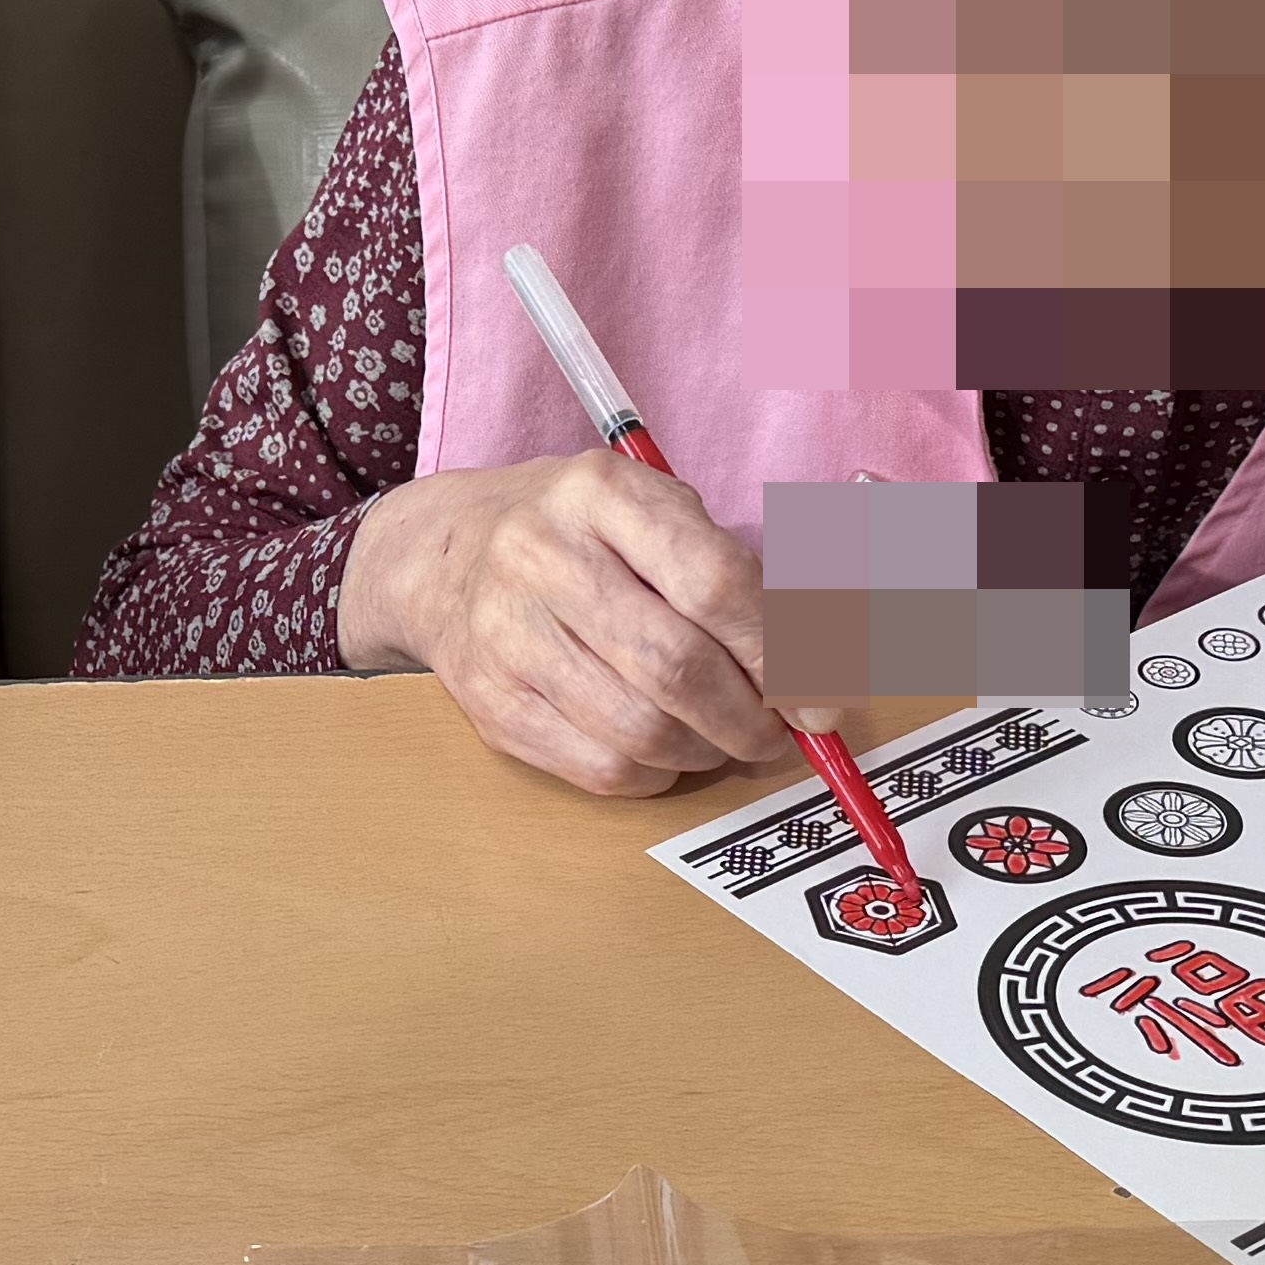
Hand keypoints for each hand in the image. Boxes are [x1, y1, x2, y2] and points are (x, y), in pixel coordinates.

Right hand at [337, 451, 789, 797]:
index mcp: (600, 492)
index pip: (714, 580)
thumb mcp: (653, 512)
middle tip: (777, 730)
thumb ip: (735, 573)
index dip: (782, 650)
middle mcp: (543, 555)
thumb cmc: (577, 535)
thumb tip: (823, 669)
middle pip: (677, 665)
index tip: (819, 694)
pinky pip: (602, 767)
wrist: (440, 556)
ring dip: (707, 750)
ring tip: (722, 736)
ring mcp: (507, 633)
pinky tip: (666, 749)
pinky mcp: (490, 704)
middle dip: (750, 716)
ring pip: (643, 729)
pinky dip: (658, 773)